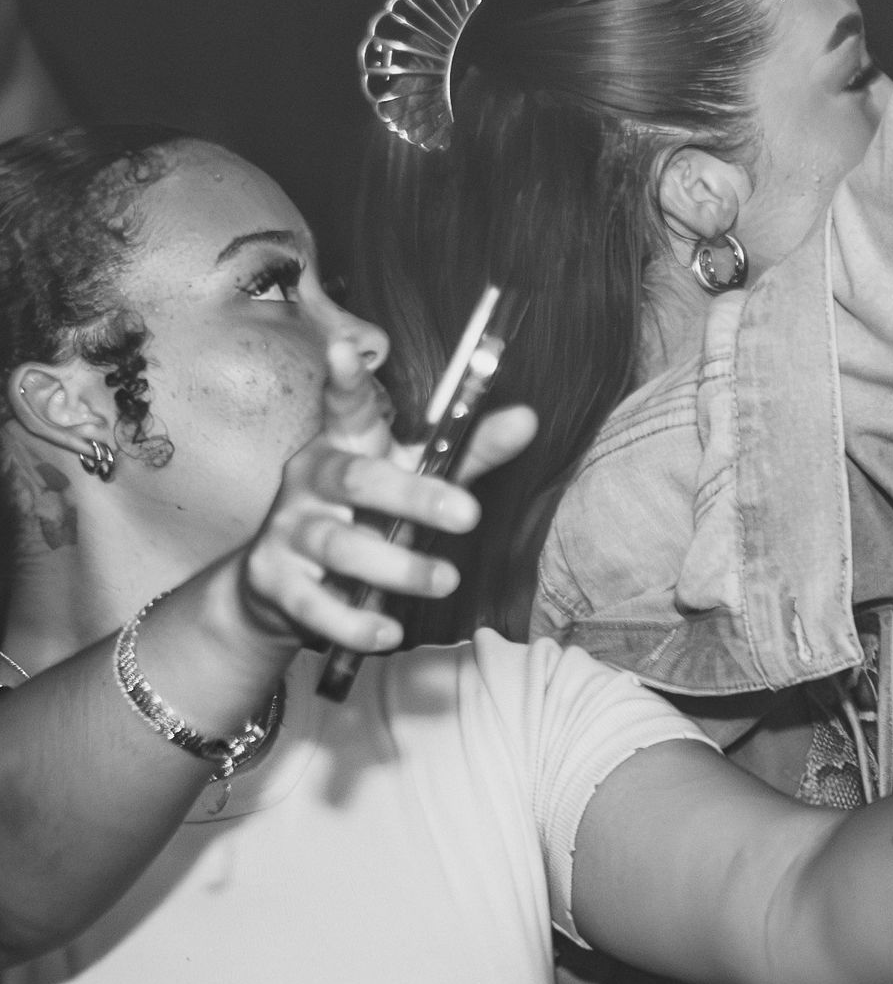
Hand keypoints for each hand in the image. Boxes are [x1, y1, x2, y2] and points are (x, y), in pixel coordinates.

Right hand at [236, 340, 537, 656]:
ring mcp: (289, 529)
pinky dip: (354, 623)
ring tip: (445, 581)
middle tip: (468, 514)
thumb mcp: (412, 479)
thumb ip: (465, 453)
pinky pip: (314, 605)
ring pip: (340, 545)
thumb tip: (527, 418)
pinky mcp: (275, 580)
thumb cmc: (363, 517)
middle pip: (357, 480)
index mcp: (345, 446)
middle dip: (413, 496)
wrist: (281, 585)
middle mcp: (311, 480)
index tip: (344, 349)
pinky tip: (389, 633)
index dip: (345, 380)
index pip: (346, 407)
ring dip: (397, 566)